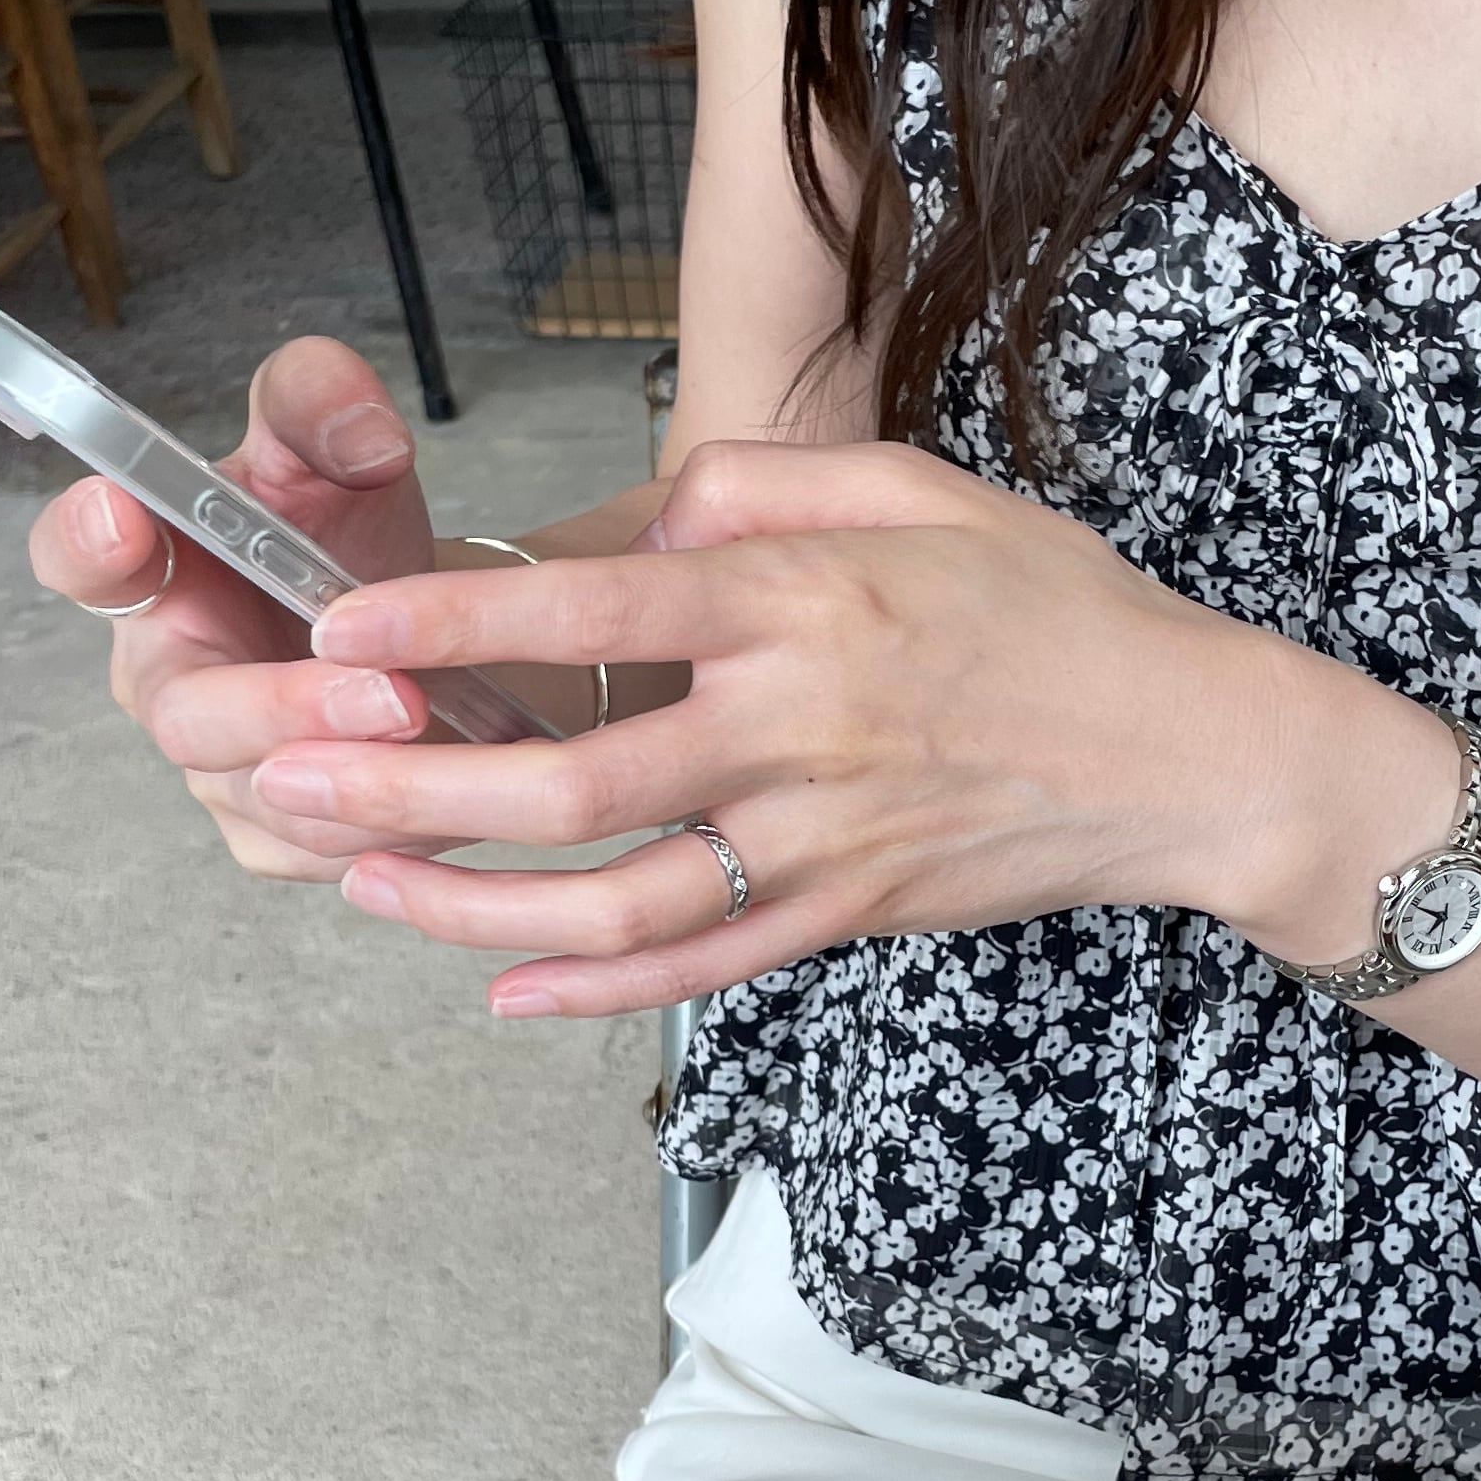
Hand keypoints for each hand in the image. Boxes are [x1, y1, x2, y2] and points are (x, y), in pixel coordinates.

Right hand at [27, 337, 443, 882]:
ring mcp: (216, 767)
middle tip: (388, 691)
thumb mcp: (334, 452)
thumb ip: (324, 405)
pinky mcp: (274, 834)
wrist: (421, 632)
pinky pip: (320, 849)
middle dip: (286, 706)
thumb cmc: (345, 538)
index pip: (77, 556)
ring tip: (437, 730)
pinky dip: (387, 826)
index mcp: (152, 570)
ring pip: (265, 797)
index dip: (87, 541)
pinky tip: (450, 790)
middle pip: (186, 714)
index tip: (123, 514)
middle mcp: (166, 678)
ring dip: (354, 776)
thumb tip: (362, 430)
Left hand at [251, 439, 1456, 1015]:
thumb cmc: (1060, 609)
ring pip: (612, 898)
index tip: (337, 628)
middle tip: (286, 770)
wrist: (1193, 757)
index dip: (453, 627)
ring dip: (467, 897)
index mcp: (803, 605)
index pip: (595, 614)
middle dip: (406, 781)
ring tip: (355, 876)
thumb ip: (772, 488)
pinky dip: (588, 992)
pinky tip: (497, 983)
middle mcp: (796, 731)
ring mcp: (817, 843)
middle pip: (569, 778)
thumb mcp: (928, 488)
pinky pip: (695, 971)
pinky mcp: (842, 917)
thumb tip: (654, 516)